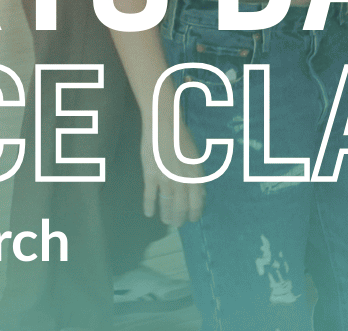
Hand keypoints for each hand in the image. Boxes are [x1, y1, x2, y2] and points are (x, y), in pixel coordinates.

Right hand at [140, 110, 205, 226]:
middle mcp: (183, 179)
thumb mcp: (195, 157)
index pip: (198, 200)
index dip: (195, 212)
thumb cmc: (181, 137)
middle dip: (180, 218)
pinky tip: (149, 213)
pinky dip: (149, 206)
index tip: (192, 218)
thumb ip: (196, 175)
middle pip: (182, 206)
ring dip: (167, 215)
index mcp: (196, 174)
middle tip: (178, 224)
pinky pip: (150, 196)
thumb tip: (199, 191)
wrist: (164, 124)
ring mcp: (166, 178)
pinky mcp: (151, 175)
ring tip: (166, 221)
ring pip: (167, 204)